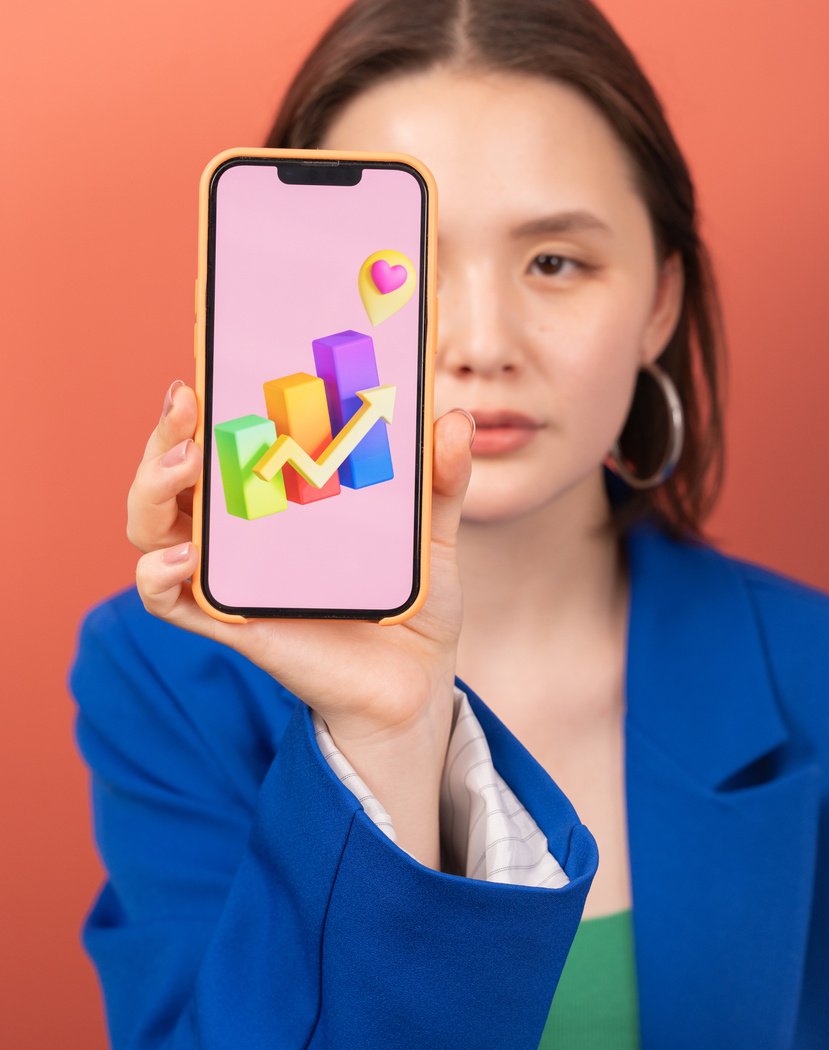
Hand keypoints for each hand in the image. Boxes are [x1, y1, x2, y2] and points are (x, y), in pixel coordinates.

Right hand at [128, 380, 474, 746]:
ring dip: (152, 487)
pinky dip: (156, 575)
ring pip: (151, 525)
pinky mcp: (230, 623)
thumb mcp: (431, 530)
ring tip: (186, 462)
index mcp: (274, 494)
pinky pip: (166, 599)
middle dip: (165, 432)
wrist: (416, 682)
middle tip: (189, 404)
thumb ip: (441, 477)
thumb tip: (455, 419)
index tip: (208, 367)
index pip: (219, 439)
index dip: (201, 404)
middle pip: (170, 474)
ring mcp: (229, 575)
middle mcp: (239, 530)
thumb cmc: (409, 599)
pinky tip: (184, 555)